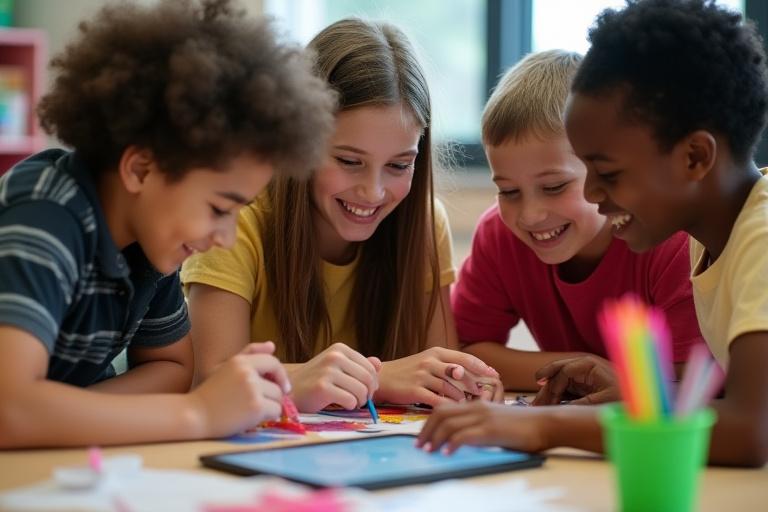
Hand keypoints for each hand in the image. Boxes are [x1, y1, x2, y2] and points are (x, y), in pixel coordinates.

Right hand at [190, 342, 289, 437]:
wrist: (193, 415)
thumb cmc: (209, 393)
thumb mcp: (224, 368)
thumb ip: (249, 354)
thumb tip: (272, 345)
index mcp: (240, 361)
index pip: (272, 362)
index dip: (280, 375)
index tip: (282, 386)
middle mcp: (248, 372)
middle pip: (278, 385)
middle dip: (272, 396)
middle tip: (260, 403)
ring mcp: (253, 389)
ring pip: (278, 399)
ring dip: (270, 407)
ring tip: (250, 410)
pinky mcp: (256, 407)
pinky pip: (276, 411)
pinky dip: (267, 417)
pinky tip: (251, 418)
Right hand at [288, 342, 379, 412]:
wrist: (290, 391)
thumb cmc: (315, 381)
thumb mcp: (336, 368)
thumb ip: (358, 365)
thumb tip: (378, 363)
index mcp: (339, 349)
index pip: (370, 367)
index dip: (373, 382)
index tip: (366, 391)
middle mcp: (334, 356)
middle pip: (368, 379)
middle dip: (368, 393)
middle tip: (360, 400)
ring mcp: (327, 371)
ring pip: (361, 390)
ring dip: (359, 401)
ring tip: (351, 403)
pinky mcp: (322, 387)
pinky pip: (350, 400)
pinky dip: (350, 406)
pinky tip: (342, 405)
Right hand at [375, 347, 501, 406]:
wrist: (381, 378)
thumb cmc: (407, 372)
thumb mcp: (426, 362)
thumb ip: (445, 366)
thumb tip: (468, 375)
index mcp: (435, 352)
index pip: (464, 357)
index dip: (481, 367)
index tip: (494, 375)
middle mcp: (430, 361)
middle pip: (460, 373)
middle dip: (474, 384)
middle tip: (484, 394)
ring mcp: (422, 375)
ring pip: (450, 387)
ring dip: (461, 398)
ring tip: (468, 405)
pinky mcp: (415, 390)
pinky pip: (437, 400)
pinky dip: (447, 406)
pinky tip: (452, 411)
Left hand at [416, 400, 550, 453]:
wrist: (546, 423)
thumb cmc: (525, 426)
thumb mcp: (498, 420)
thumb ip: (481, 425)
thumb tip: (464, 439)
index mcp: (477, 404)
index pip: (445, 408)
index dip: (430, 421)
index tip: (423, 436)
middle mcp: (477, 407)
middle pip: (441, 414)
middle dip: (426, 430)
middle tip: (419, 444)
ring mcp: (483, 417)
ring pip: (449, 424)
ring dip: (435, 438)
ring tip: (428, 450)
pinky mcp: (491, 429)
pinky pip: (464, 435)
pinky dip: (451, 444)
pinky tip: (446, 453)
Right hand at [532, 355, 618, 405]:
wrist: (638, 401)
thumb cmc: (624, 398)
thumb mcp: (602, 402)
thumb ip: (580, 404)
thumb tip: (560, 411)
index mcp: (589, 365)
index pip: (564, 371)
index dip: (554, 386)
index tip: (550, 403)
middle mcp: (583, 366)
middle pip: (557, 371)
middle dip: (544, 386)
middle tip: (534, 401)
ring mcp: (582, 374)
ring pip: (558, 379)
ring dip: (548, 392)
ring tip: (537, 405)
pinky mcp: (582, 383)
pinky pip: (564, 387)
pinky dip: (556, 395)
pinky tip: (548, 405)